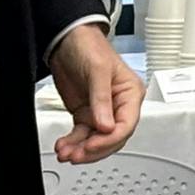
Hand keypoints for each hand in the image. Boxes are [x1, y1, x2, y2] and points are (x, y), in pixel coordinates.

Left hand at [49, 23, 142, 164]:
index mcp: (130, 94)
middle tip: (76, 154)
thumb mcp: (97, 69)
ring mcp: (101, 112)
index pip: (126, 125)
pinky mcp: (85, 114)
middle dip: (94, 149)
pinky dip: (73, 143)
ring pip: (96, 140)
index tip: (91, 145)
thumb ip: (101, 99)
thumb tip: (106, 126)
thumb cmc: (88, 45)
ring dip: (81, 150)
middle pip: (112, 138)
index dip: (109, 139)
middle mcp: (118, 105)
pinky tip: (64, 147)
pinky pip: (82, 136)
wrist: (65, 39)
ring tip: (66, 153)